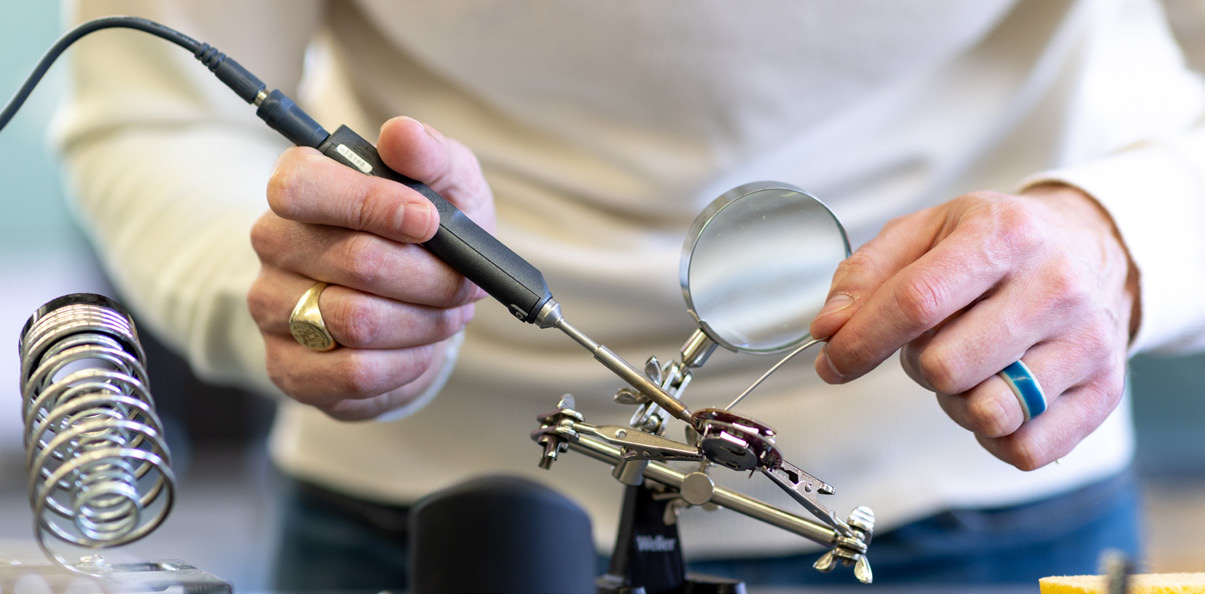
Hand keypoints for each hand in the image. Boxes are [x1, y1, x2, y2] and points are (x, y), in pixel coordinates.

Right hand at [247, 116, 491, 419]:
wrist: (416, 305)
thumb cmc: (429, 236)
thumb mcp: (447, 187)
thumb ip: (431, 156)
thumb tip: (401, 135)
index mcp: (301, 185)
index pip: (304, 187)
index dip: (371, 205)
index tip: (428, 220)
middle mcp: (274, 243)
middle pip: (355, 261)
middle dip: (431, 277)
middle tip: (466, 285)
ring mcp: (272, 308)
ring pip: (358, 321)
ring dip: (424, 322)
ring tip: (446, 314)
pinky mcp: (287, 367)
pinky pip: (353, 373)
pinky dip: (407, 363)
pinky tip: (421, 348)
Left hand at [809, 185, 1139, 468]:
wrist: (1091, 248)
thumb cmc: (996, 244)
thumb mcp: (926, 232)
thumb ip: (865, 276)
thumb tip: (828, 330)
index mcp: (1002, 235)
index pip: (916, 302)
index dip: (861, 341)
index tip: (833, 362)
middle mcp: (1055, 286)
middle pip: (945, 366)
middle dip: (918, 366)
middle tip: (932, 345)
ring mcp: (1088, 342)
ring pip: (987, 412)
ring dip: (957, 402)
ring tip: (971, 367)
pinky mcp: (1104, 392)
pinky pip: (1024, 448)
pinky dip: (994, 436)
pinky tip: (997, 396)